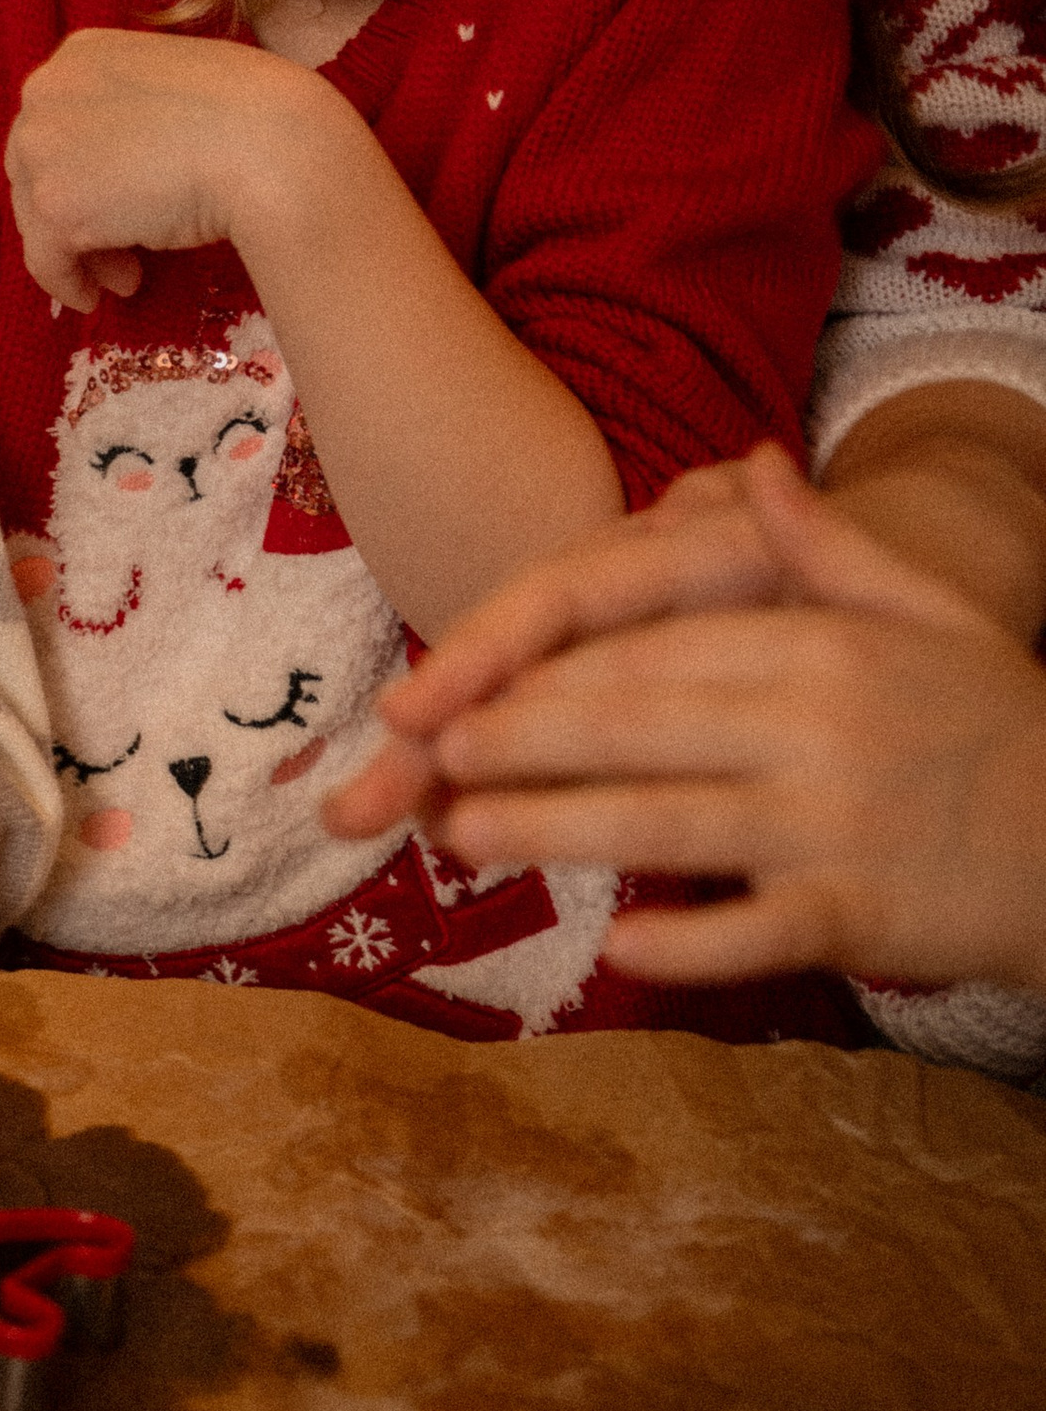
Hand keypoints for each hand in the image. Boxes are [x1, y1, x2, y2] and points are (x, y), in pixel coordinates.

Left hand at [6, 30, 307, 309]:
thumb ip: (133, 113)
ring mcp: (42, 147)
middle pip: (36, 168)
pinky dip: (67, 284)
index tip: (117, 200)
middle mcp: (46, 90)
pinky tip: (95, 298)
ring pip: (37, 215)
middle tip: (120, 249)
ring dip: (81, 248)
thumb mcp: (175, 87)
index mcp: (81, 53)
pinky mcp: (54, 205)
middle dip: (78, 210)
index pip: (60, 121)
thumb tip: (120, 167)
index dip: (83, 169)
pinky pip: (45, 260)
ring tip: (127, 276)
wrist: (267, 143)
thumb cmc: (248, 111)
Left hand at [327, 444, 1045, 992]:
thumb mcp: (924, 611)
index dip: (541, 670)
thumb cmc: (993, 719)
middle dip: (519, 741)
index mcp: (818, 646)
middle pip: (637, 730)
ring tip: (461, 838)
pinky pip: (760, 930)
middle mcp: (817, 727)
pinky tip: (617, 950)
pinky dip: (690, 942)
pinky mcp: (863, 915)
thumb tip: (749, 461)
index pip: (650, 652)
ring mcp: (836, 823)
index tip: (455, 689)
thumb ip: (823, 545)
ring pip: (670, 825)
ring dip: (557, 832)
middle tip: (422, 758)